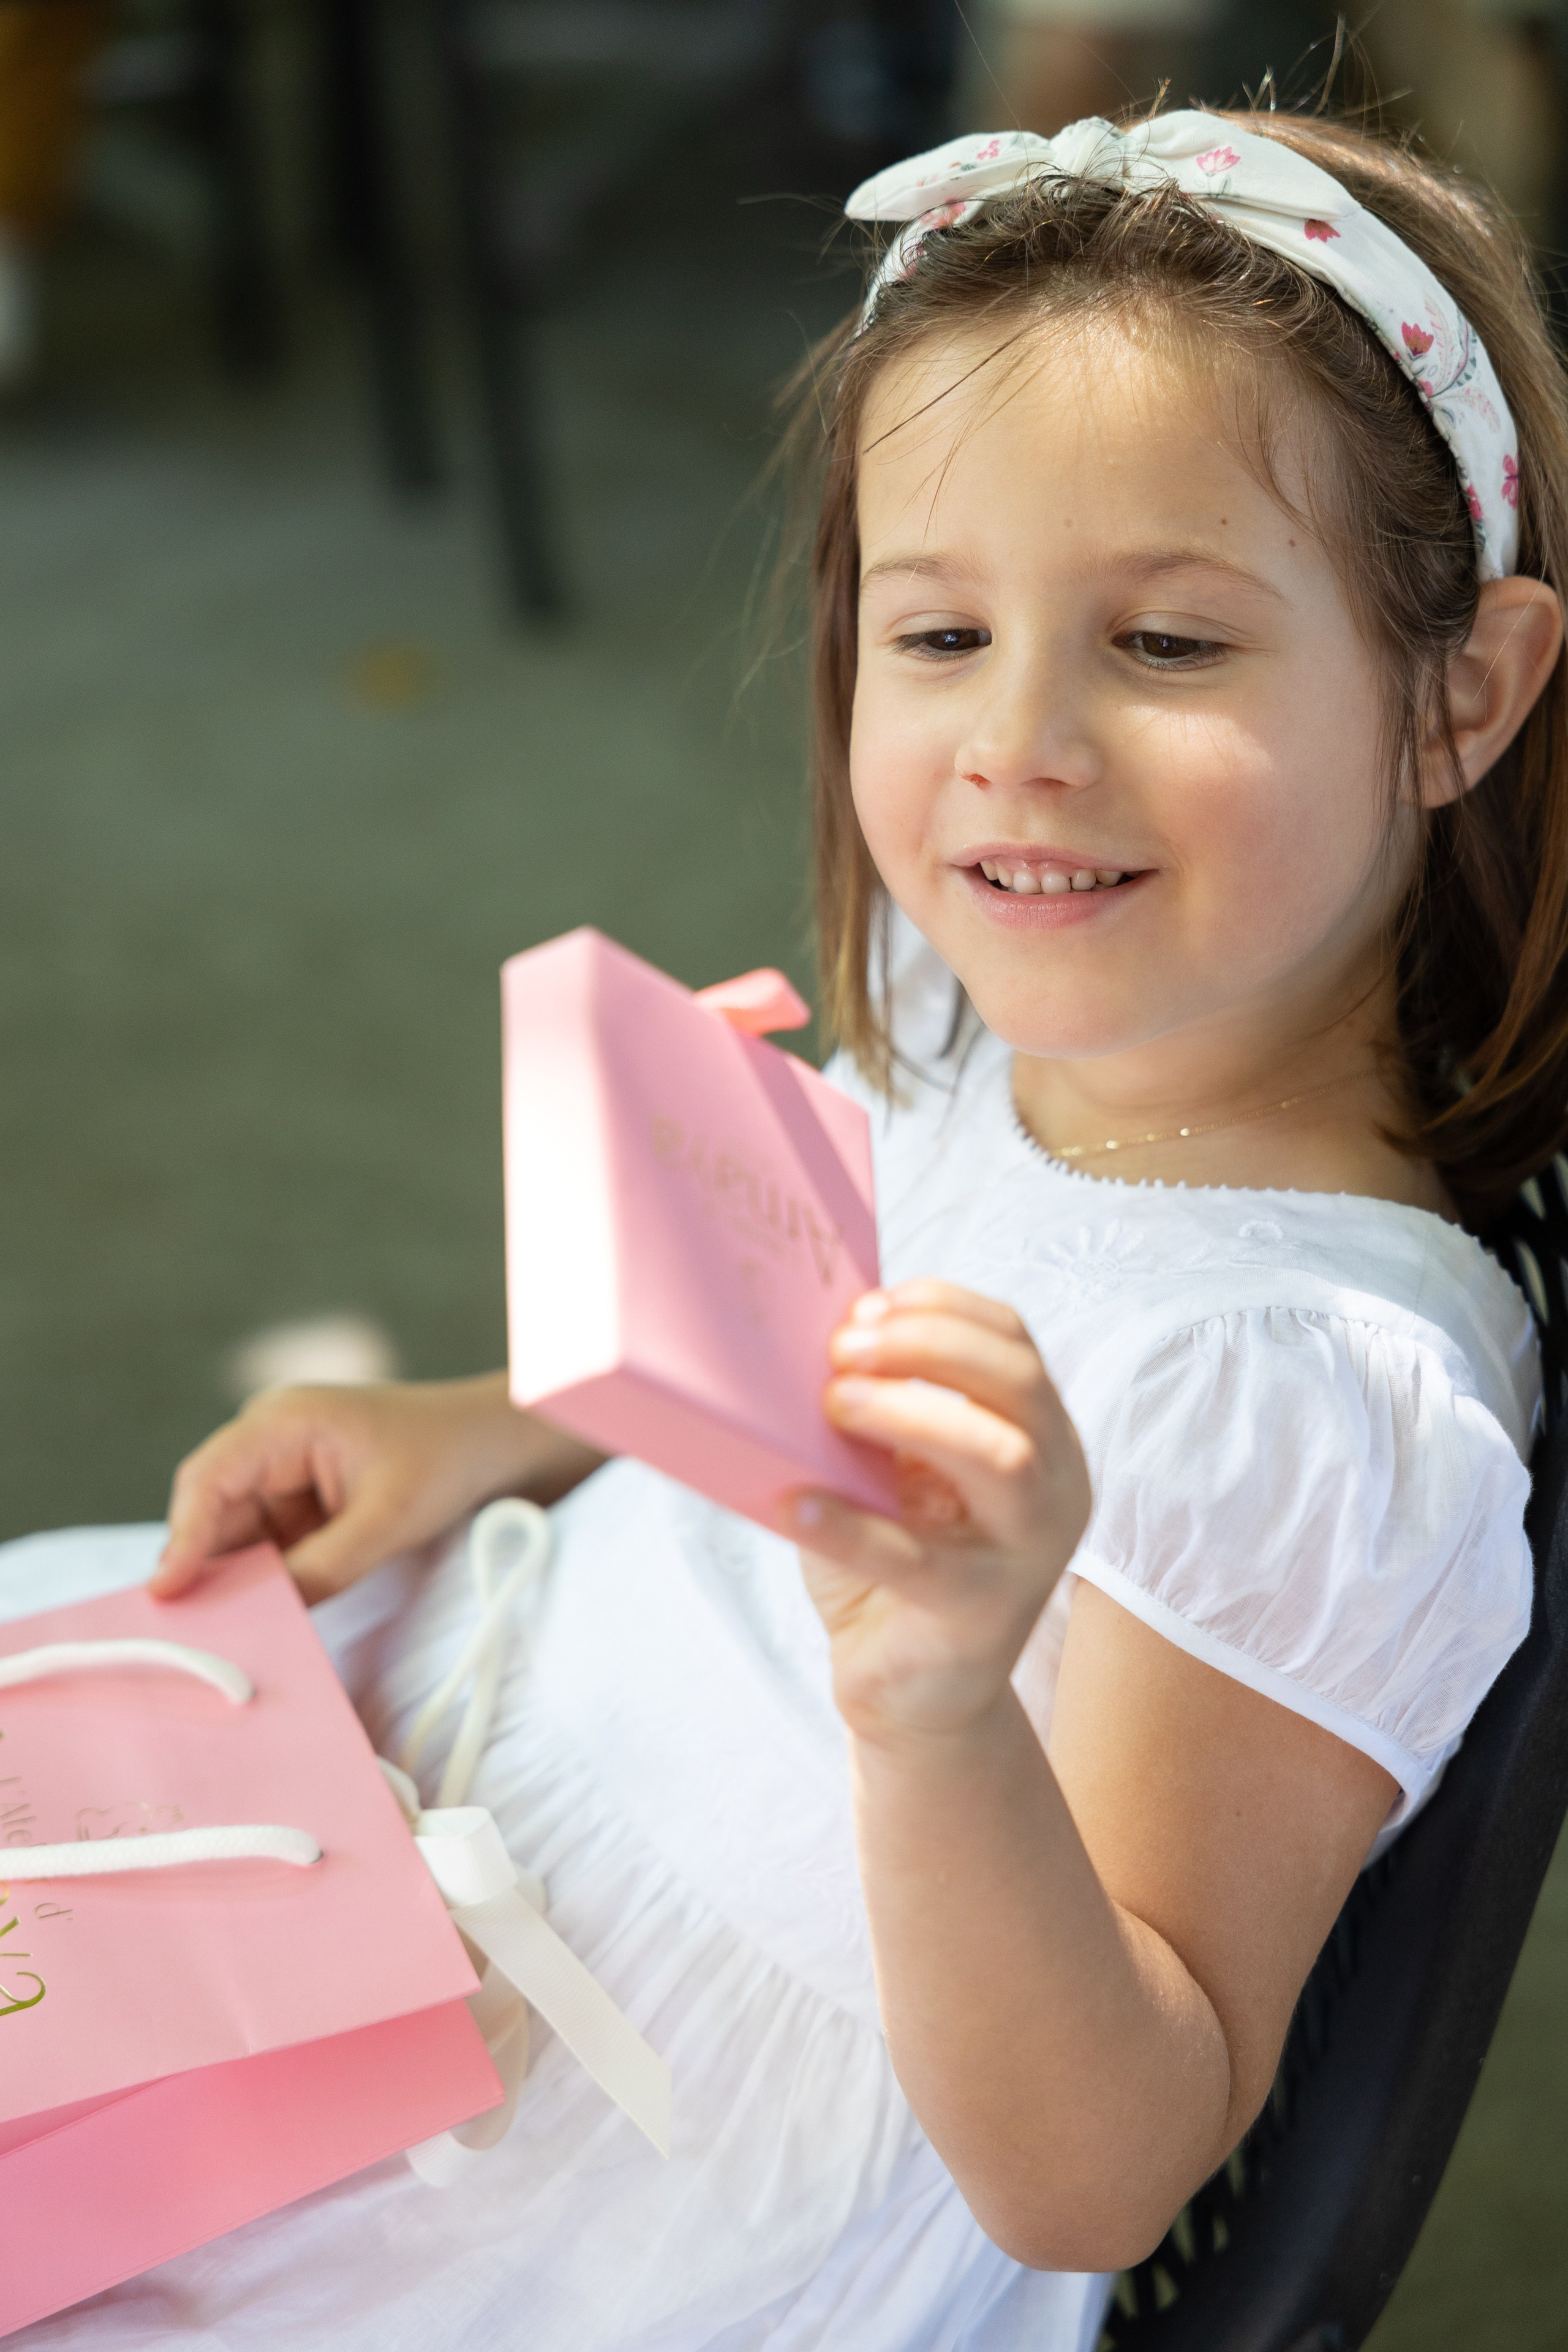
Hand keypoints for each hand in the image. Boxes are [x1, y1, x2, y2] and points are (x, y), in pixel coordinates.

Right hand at [151, 1373, 602, 1603]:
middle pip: (212, 1511)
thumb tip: (264, 1614)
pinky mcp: (300, 1502)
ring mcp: (283, 1473)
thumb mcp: (386, 1519)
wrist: (493, 1444)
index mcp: (282, 1421)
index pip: (209, 1479)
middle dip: (205, 1569)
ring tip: (223, 1633)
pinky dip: (264, 1580)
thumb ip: (322, 1567)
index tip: (168, 1593)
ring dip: (234, 1580)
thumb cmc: (445, 1458)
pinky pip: (266, 1546)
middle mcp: (270, 1442)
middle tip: (191, 1632)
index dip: (183, 1538)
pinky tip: (262, 1616)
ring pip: (235, 1536)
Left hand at [783, 1281, 1090, 1744]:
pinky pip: (919, 1562)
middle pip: (1018, 1384)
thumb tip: (816, 1328)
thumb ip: (880, 1405)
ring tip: (833, 1403)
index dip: (942, 1309)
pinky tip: (792, 1503)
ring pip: (1001, 1459)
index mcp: (1040, 1434)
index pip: (1013, 1341)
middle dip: (929, 1347)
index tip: (866, 1304)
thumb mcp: (889, 1467)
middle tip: (843, 1349)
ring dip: (914, 1414)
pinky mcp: (985, 1617)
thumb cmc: (891, 1557)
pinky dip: (850, 1526)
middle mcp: (1057, 1485)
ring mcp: (1031, 1553)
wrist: (906, 1691)